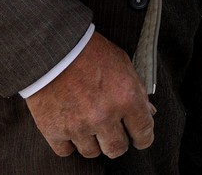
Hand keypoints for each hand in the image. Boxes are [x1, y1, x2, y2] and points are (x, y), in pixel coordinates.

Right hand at [24, 31, 154, 159]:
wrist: (53, 49)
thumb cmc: (90, 52)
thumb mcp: (123, 64)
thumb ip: (137, 91)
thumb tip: (148, 111)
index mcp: (126, 98)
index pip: (143, 133)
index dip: (143, 138)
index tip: (139, 138)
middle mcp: (104, 116)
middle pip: (116, 149)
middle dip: (118, 142)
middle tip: (113, 133)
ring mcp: (78, 126)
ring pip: (92, 152)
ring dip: (93, 142)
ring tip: (89, 125)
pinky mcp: (54, 130)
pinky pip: (66, 151)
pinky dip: (69, 143)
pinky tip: (71, 128)